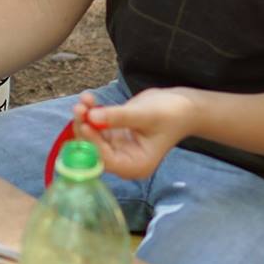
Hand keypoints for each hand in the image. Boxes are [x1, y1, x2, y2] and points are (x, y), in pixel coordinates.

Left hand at [73, 88, 197, 181]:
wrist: (182, 106)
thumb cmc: (171, 114)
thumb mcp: (146, 115)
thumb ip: (119, 117)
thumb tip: (92, 117)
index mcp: (135, 165)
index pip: (107, 159)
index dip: (93, 142)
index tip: (84, 123)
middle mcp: (123, 161)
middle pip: (94, 149)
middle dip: (86, 128)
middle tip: (80, 107)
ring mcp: (117, 148)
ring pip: (92, 136)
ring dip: (85, 117)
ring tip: (85, 99)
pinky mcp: (113, 135)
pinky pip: (95, 125)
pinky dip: (91, 112)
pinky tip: (89, 98)